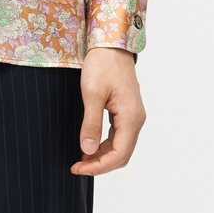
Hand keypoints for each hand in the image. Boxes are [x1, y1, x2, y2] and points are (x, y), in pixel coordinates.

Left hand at [70, 48, 146, 175]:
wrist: (111, 44)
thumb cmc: (102, 64)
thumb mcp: (92, 93)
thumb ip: (91, 123)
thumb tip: (87, 150)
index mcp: (131, 118)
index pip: (118, 155)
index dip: (98, 167)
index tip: (78, 168)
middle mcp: (136, 119)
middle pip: (122, 154)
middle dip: (100, 164)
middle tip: (77, 166)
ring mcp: (133, 115)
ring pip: (121, 146)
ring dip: (102, 156)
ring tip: (81, 158)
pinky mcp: (127, 110)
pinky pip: (119, 135)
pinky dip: (105, 144)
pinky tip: (91, 144)